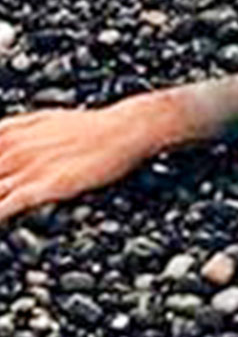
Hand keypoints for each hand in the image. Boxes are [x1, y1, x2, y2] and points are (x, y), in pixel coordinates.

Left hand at [0, 99, 166, 223]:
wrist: (126, 128)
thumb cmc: (91, 126)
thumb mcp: (45, 119)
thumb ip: (15, 129)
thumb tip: (2, 134)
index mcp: (11, 133)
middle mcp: (13, 150)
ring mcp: (27, 169)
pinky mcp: (44, 186)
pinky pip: (6, 206)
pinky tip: (0, 217)